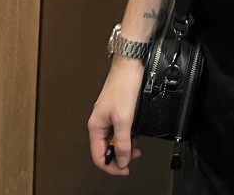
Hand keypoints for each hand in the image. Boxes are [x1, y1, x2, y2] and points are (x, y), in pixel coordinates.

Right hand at [87, 57, 144, 175]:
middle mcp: (100, 122)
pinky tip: (136, 133)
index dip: (111, 166)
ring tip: (137, 146)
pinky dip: (129, 134)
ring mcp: (109, 116)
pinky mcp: (118, 110)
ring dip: (126, 145)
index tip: (124, 169)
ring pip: (115, 139)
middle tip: (133, 157)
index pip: (99, 156)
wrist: (131, 64)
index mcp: (96, 126)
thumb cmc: (123, 85)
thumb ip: (122, 142)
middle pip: (107, 148)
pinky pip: (121, 129)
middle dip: (121, 155)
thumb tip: (121, 161)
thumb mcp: (124, 119)